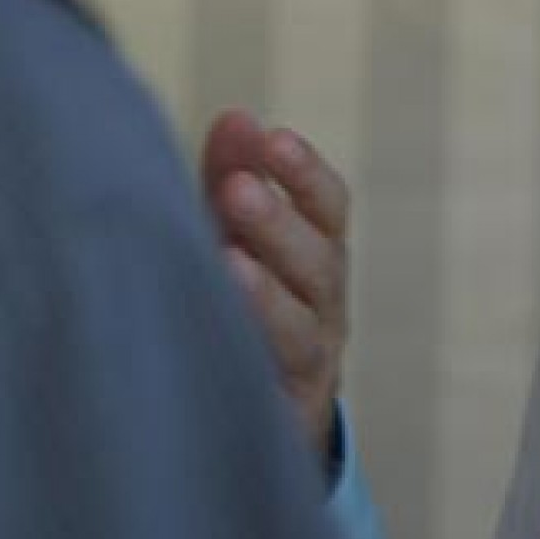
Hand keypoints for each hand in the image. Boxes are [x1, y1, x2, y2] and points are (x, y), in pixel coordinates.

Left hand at [201, 108, 350, 461]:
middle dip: (279, 224)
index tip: (272, 138)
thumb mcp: (236, 237)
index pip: (330, 208)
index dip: (304, 174)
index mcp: (318, 257)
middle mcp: (324, 310)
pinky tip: (209, 342)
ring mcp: (307, 370)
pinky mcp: (278, 423)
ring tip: (226, 263)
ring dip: (266, 294)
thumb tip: (236, 115)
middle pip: (319, 264)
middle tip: (236, 188)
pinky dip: (248, 366)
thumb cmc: (240, 305)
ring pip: (301, 330)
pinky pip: (270, 395)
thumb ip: (234, 176)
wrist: (248, 420)